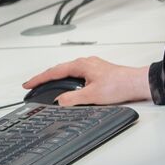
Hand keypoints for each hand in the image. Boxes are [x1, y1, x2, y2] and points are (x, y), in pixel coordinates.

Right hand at [23, 58, 151, 105]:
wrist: (137, 83)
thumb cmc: (120, 85)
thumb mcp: (92, 95)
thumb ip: (73, 99)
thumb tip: (59, 101)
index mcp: (80, 65)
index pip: (53, 72)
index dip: (38, 79)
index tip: (27, 84)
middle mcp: (85, 63)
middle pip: (58, 70)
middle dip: (44, 78)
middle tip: (32, 85)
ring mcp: (91, 67)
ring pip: (67, 72)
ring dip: (55, 78)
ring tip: (45, 85)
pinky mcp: (97, 72)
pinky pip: (75, 74)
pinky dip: (66, 79)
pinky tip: (67, 86)